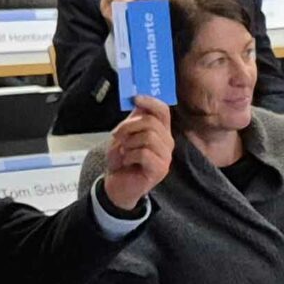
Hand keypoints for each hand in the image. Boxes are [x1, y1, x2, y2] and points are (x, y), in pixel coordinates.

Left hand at [99, 94, 173, 212]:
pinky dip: (129, 156)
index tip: (136, 98)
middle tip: (116, 136)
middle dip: (128, 127)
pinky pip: (144, 153)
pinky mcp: (160, 169)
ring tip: (123, 152)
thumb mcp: (124, 135)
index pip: (163, 111)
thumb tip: (138, 100)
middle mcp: (167, 142)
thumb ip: (134, 119)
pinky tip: (127, 162)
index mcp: (160, 131)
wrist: (117, 185)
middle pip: (151, 122)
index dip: (151, 102)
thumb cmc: (122, 160)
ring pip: (148, 137)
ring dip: (128, 144)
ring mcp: (166, 156)